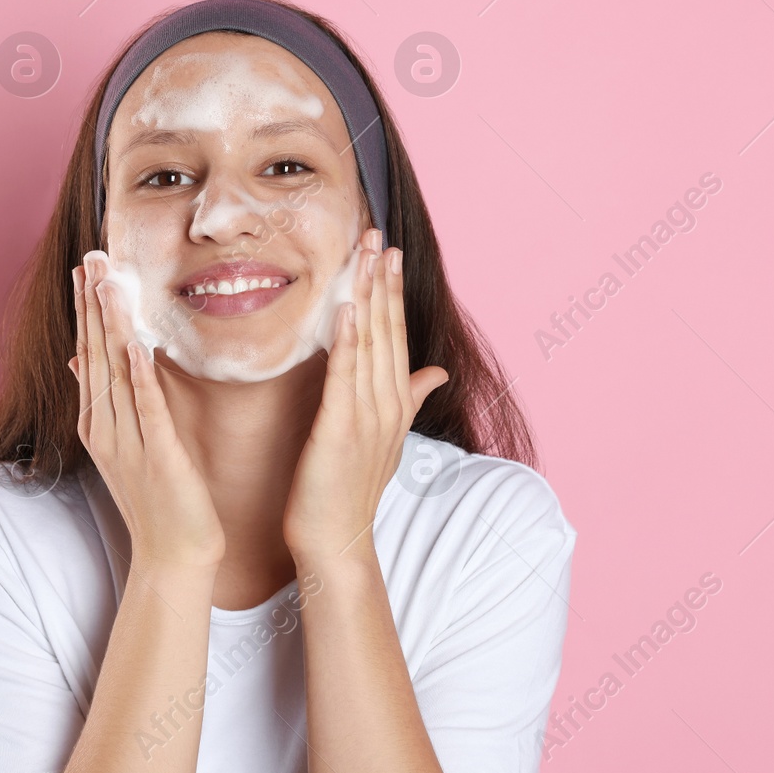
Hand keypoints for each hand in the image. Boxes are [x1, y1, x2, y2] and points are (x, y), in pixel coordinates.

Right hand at [70, 251, 225, 571]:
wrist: (174, 555)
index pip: (89, 354)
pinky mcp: (157, 454)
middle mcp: (105, 427)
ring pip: (115, 371)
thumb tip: (83, 361)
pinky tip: (138, 343)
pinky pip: (147, 406)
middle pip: (94, 354)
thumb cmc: (157, 499)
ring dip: (110, 325)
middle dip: (92, 303)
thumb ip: (106, 402)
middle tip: (90, 257)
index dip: (86, 309)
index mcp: (99, 422)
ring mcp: (128, 440)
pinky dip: (141, 374)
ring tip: (107, 283)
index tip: (86, 269)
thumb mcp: (125, 445)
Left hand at [283, 229, 448, 563]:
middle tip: (377, 234)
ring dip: (367, 296)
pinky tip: (345, 307)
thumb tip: (436, 370)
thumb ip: (410, 397)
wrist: (336, 538)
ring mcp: (367, 415)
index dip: (392, 291)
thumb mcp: (385, 435)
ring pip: (370, 343)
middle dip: (382, 280)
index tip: (388, 251)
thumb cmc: (350, 487)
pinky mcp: (341, 429)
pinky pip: (345, 377)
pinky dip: (347, 340)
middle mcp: (387, 403)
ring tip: (364, 255)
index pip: (396, 334)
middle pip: (387, 329)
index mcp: (395, 401)